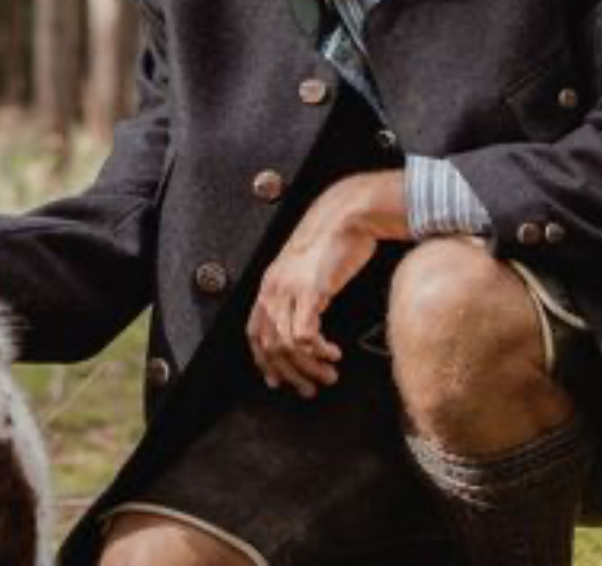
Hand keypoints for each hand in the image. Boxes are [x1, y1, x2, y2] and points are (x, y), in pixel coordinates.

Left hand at [246, 171, 408, 397]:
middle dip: (290, 374)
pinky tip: (333, 354)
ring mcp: (289, 289)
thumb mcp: (306, 268)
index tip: (277, 381)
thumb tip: (303, 324)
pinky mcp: (310, 290)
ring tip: (329, 374)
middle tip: (311, 388)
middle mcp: (273, 288)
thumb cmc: (332, 241)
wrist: (347, 213)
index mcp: (269, 284)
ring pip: (286, 346)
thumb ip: (298, 293)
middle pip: (269, 345)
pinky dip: (318, 352)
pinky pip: (304, 335)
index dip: (264, 361)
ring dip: (309, 368)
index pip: (254, 332)